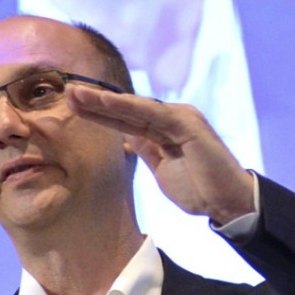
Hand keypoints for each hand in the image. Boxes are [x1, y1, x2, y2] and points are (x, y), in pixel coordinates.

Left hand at [66, 86, 254, 224]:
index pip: (124, 119)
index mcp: (163, 129)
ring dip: (104, 100)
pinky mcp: (188, 124)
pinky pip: (153, 114)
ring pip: (135, 107)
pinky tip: (106, 101)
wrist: (228, 202)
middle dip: (95, 101)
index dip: (98, 112)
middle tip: (66, 92)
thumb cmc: (199, 189)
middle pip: (125, 109)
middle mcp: (170, 118)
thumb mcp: (162, 169)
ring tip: (78, 94)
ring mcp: (179, 118)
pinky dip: (128, 107)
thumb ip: (146, 150)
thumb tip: (127, 138)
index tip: (71, 107)